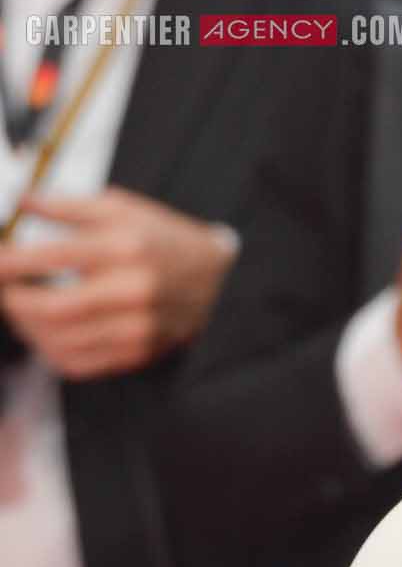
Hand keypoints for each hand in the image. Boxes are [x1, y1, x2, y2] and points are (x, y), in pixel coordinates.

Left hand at [0, 190, 237, 378]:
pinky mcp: (136, 353)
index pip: (53, 256)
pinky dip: (48, 350)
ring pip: (59, 340)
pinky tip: (44, 332)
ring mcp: (135, 327)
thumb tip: (22, 202)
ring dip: (26, 327)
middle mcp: (131, 289)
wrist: (216, 280)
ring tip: (19, 308)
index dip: (10, 262)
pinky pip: (77, 363)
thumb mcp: (122, 208)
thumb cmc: (163, 240)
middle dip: (13, 300)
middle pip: (52, 307)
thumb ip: (68, 206)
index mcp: (125, 246)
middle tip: (4, 289)